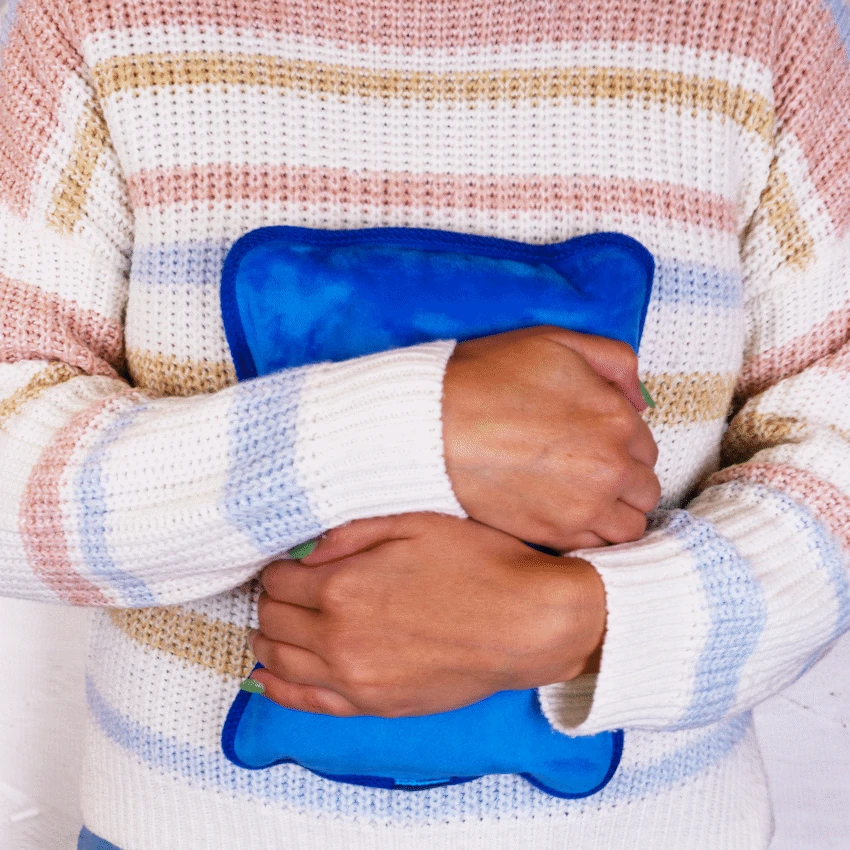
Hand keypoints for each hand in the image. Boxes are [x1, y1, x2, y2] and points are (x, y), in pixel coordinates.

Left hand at [247, 512, 605, 716]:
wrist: (529, 624)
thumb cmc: (479, 565)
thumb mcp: (415, 524)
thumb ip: (351, 532)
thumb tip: (303, 547)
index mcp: (343, 587)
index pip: (278, 578)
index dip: (277, 566)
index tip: (287, 562)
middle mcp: (338, 637)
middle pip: (273, 619)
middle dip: (271, 599)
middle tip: (285, 587)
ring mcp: (355, 678)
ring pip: (280, 660)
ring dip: (269, 637)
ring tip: (276, 622)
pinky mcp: (375, 705)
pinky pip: (306, 702)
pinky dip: (278, 686)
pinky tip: (268, 674)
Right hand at [442, 326, 659, 550]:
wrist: (430, 425)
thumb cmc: (485, 377)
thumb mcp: (555, 341)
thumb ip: (614, 360)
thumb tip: (641, 400)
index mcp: (616, 418)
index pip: (646, 446)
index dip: (621, 443)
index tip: (594, 443)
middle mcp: (610, 467)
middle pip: (645, 489)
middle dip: (625, 480)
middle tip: (589, 471)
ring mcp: (583, 506)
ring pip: (630, 525)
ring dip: (615, 513)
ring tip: (584, 500)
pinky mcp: (553, 534)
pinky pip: (598, 549)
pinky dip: (591, 537)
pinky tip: (567, 517)